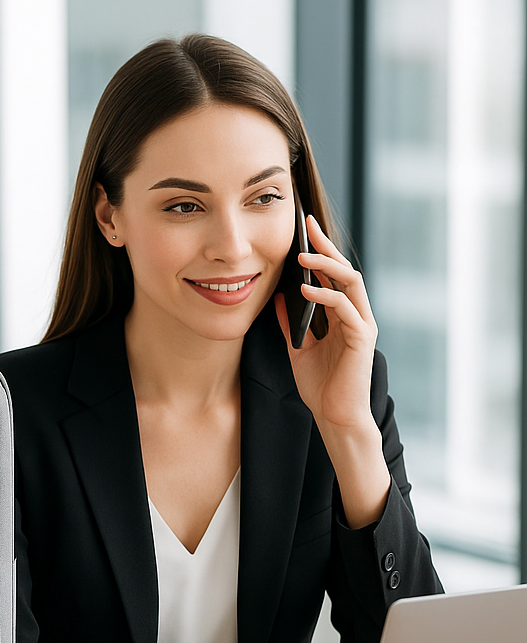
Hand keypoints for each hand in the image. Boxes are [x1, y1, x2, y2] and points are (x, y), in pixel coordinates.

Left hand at [273, 214, 377, 435]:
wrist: (334, 416)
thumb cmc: (321, 386)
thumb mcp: (297, 349)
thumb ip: (291, 323)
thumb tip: (279, 297)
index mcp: (341, 315)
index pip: (332, 275)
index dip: (320, 251)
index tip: (304, 229)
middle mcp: (356, 315)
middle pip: (344, 270)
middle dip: (326, 246)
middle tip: (308, 226)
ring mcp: (362, 325)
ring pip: (351, 283)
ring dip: (327, 266)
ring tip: (303, 256)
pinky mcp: (362, 339)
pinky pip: (346, 309)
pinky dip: (326, 297)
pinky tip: (307, 290)